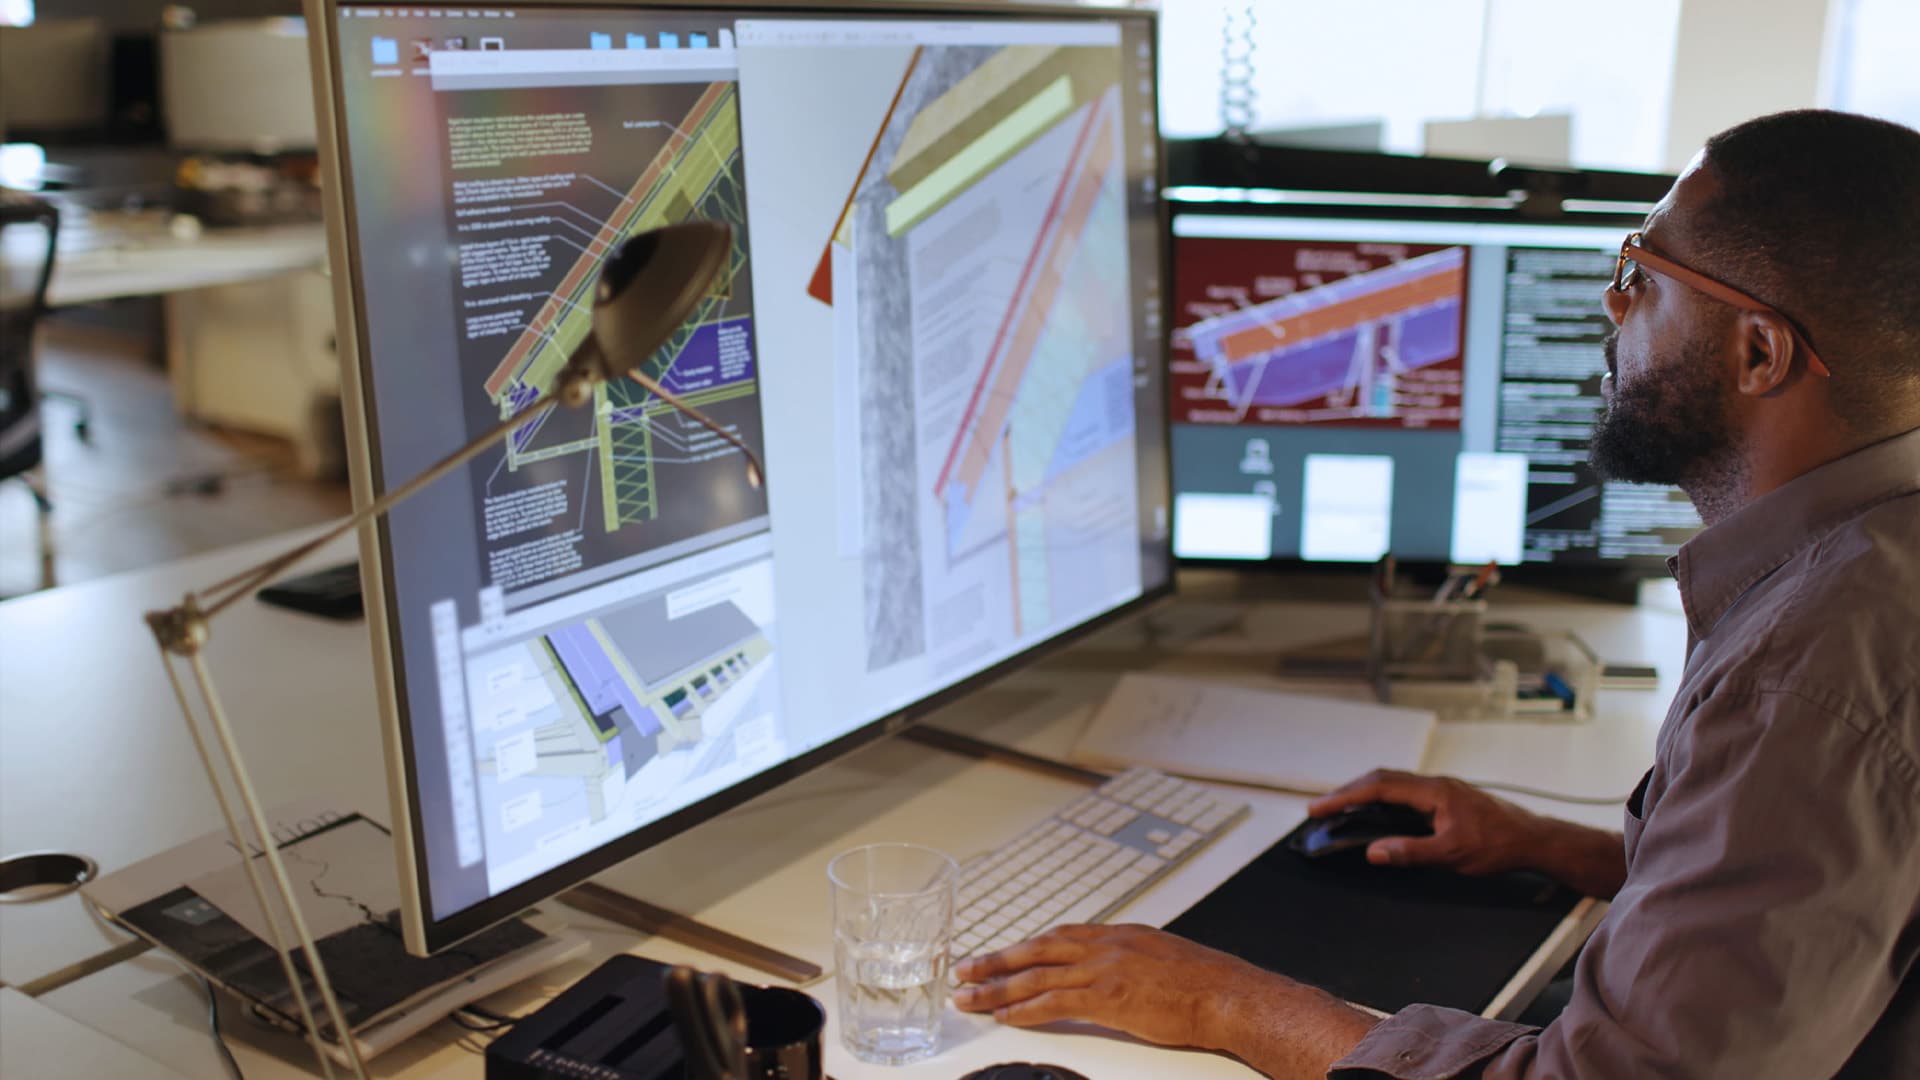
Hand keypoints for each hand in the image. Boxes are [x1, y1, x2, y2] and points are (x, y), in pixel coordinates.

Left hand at [953, 924, 1266, 1046]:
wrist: (1227, 993)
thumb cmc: (1205, 982)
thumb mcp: (1162, 957)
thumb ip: (1132, 960)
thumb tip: (1118, 972)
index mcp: (1118, 934)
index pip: (1059, 935)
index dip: (1025, 946)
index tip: (1002, 954)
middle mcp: (1105, 945)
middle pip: (1036, 949)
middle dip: (996, 960)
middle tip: (964, 969)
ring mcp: (1103, 969)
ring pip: (1035, 975)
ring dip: (997, 987)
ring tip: (969, 997)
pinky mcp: (1106, 997)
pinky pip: (1054, 1002)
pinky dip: (1025, 1009)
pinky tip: (1005, 1016)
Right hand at [1308, 769, 1542, 874]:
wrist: (1534, 840)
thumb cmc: (1498, 845)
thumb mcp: (1451, 854)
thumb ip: (1410, 851)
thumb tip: (1374, 851)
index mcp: (1432, 791)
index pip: (1378, 787)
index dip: (1344, 796)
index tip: (1319, 807)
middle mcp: (1435, 784)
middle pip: (1381, 779)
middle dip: (1348, 791)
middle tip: (1322, 807)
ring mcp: (1441, 789)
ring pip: (1393, 784)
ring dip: (1364, 793)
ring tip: (1342, 808)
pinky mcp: (1447, 799)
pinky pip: (1406, 792)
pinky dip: (1383, 799)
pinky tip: (1379, 813)